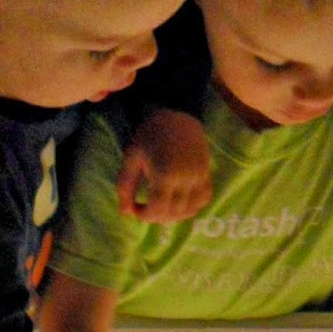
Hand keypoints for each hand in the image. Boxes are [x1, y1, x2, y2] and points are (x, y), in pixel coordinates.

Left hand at [116, 108, 212, 223]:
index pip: (157, 211)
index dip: (144, 216)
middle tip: (147, 209)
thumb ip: (125, 186)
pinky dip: (192, 206)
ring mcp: (199, 177)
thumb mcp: (131, 158)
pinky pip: (204, 199)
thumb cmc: (149, 135)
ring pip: (190, 210)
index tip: (136, 209)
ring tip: (162, 208)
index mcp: (164, 175)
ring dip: (175, 215)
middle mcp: (185, 179)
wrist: (176, 113)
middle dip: (157, 217)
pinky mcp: (207, 173)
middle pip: (173, 214)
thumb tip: (125, 213)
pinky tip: (179, 202)